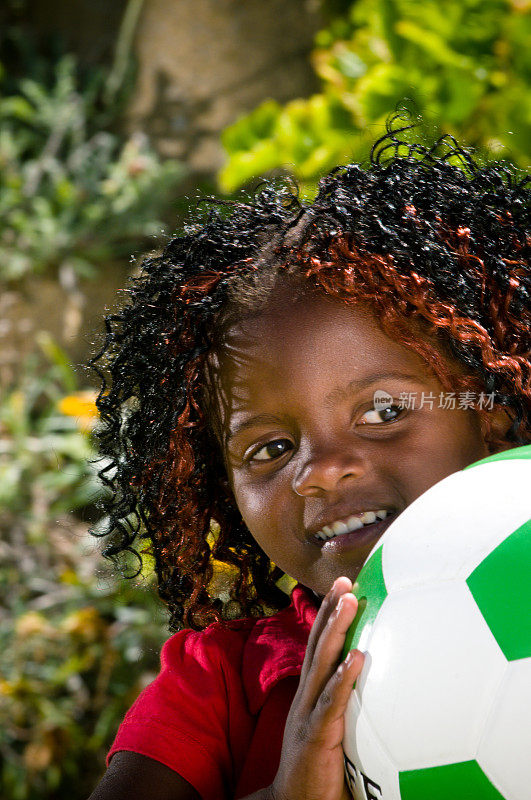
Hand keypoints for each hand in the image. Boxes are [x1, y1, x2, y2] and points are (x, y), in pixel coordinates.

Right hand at [269, 577, 363, 799]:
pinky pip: (332, 702)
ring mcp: (308, 713)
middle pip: (317, 643)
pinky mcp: (316, 735)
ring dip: (336, 629)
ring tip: (350, 600)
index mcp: (310, 693)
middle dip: (330, 609)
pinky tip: (358, 658)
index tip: (342, 584)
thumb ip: (347, 707)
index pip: (318, 645)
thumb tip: (383, 686)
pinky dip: (344, 678)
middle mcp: (306, 695)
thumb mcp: (331, 730)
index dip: (327, 614)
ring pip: (322, 662)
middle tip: (344, 578)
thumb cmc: (318, 771)